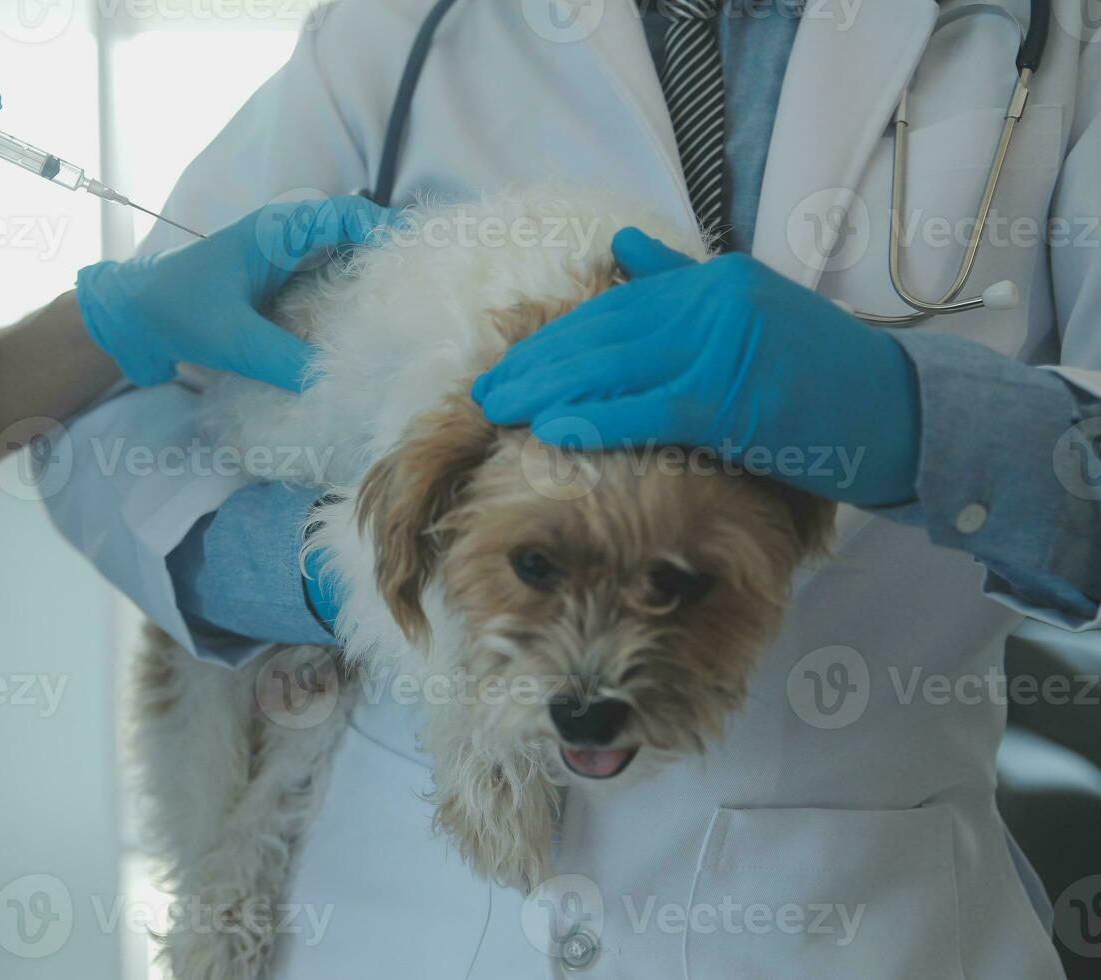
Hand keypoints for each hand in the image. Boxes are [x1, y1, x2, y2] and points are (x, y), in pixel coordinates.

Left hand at [76, 195, 392, 390]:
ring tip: (400, 328)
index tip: (416, 267)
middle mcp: (289, 244)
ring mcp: (285, 271)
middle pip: (357, 244)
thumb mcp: (230, 337)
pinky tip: (358, 348)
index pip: (350, 216)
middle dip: (387, 269)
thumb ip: (281, 358)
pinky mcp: (278, 299)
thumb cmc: (173, 310)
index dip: (388, 234)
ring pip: (344, 273)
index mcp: (279, 231)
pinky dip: (344, 318)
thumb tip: (334, 383)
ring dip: (368, 296)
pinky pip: (324, 299)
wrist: (128, 321)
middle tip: (420, 304)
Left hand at [472, 228, 921, 506]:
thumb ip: (679, 282)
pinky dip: (599, 418)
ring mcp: (723, 343)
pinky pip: (650, 407)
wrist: (898, 410)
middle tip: (483, 393)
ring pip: (615, 366)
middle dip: (535, 364)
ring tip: (499, 411)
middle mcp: (712, 300)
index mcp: (710, 282)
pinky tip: (555, 429)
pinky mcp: (735, 394)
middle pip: (601, 334)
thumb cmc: (819, 377)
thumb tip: (619, 249)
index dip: (552, 339)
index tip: (506, 364)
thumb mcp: (747, 313)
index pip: (611, 309)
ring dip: (548, 390)